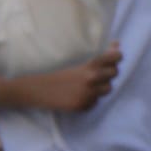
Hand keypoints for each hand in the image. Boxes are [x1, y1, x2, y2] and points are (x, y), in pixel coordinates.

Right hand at [0, 45, 120, 112]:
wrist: (34, 89)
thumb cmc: (52, 71)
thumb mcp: (74, 60)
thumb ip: (97, 55)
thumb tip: (117, 44)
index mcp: (88, 66)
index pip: (114, 58)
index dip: (116, 56)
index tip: (114, 55)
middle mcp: (91, 80)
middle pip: (114, 73)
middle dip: (109, 71)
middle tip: (98, 70)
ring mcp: (88, 95)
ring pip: (107, 89)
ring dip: (101, 85)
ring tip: (88, 83)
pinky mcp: (83, 106)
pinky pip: (95, 101)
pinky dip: (91, 97)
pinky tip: (79, 93)